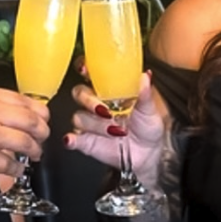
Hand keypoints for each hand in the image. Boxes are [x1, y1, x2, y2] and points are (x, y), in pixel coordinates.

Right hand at [0, 85, 49, 191]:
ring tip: (34, 153)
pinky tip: (16, 168)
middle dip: (43, 132)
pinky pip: (13, 164)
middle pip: (31, 120)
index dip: (40, 112)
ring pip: (26, 142)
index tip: (43, 119)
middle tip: (43, 137)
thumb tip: (24, 111)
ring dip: (35, 150)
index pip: (25, 100)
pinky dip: (18, 168)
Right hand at [65, 71, 166, 185]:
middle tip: (105, 110)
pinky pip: (72, 138)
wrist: (148, 153)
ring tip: (114, 131)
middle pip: (79, 93)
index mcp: (109, 89)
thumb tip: (145, 77)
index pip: (90, 73)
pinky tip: (72, 139)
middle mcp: (95, 103)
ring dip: (95, 124)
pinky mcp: (85, 141)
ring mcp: (89, 121)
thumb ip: (145, 94)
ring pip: (79, 116)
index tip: (85, 69)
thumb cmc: (147, 126)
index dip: (84, 68)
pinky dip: (71, 139)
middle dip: (89, 100)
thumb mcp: (149, 109)